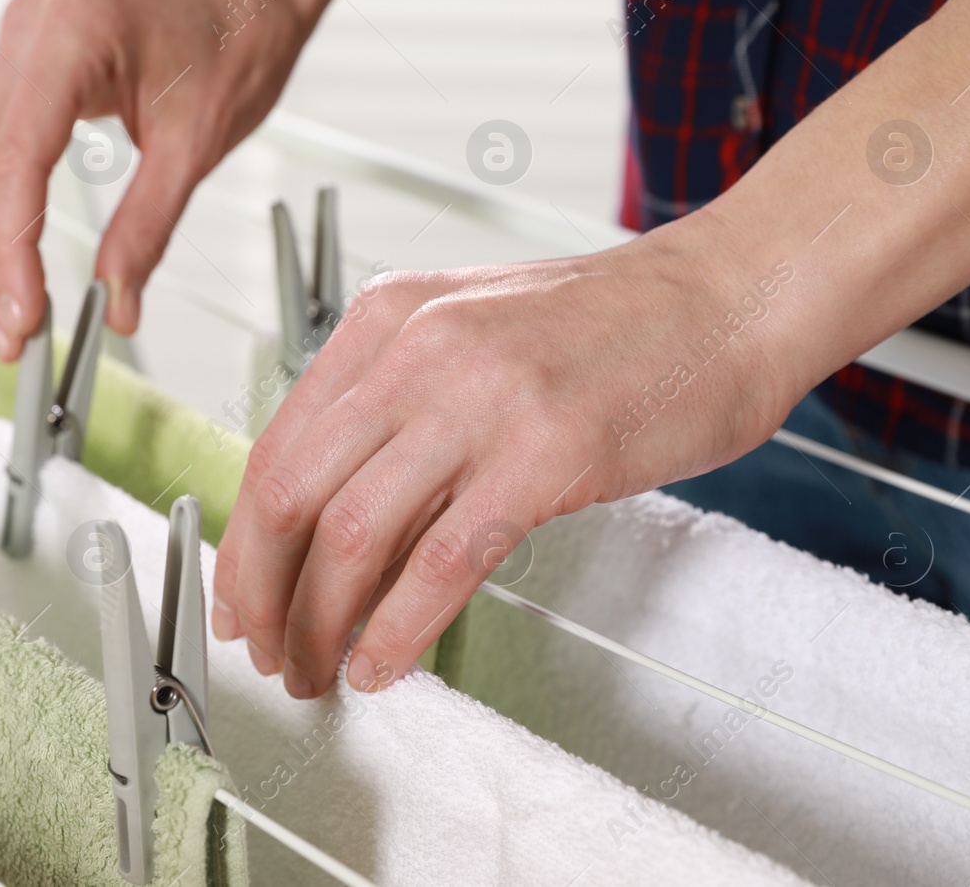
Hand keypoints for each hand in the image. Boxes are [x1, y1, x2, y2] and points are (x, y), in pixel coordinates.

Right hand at [0, 0, 434, 354]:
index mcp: (68, 35)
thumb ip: (148, 227)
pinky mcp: (30, 62)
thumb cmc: (239, 36)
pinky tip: (15, 260)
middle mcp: (28, 30)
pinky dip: (5, 207)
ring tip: (14, 315)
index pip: (14, 161)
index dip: (10, 250)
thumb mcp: (198, 144)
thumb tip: (118, 305)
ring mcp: (21, 42)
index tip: (24, 317)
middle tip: (15, 340)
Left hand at [211, 223, 804, 697]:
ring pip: (353, 534)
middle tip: (268, 652)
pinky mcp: (546, 452)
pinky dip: (400, 629)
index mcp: (386, 318)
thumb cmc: (611, 328)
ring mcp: (480, 398)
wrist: (728, 297)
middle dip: (263, 595)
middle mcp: (417, 349)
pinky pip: (443, 561)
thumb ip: (395, 408)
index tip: (241, 599)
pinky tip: (387, 663)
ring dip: (322, 623)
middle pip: (292, 494)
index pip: (276, 445)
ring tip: (321, 671)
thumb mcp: (470, 335)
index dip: (244, 542)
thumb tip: (331, 519)